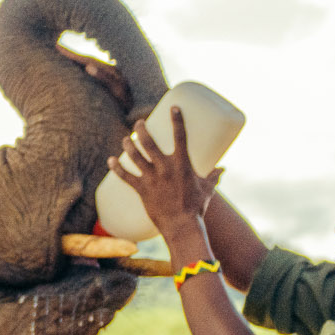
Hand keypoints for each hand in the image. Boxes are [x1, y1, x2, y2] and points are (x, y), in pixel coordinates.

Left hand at [111, 108, 223, 247]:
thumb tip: (224, 169)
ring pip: (135, 156)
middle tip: (139, 123)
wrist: (182, 226)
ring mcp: (152, 178)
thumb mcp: (207, 189)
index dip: (176, 120)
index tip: (173, 108)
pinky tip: (110, 160)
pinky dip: (117, 168)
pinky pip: (125, 176)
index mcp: (182, 164)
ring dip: (128, 145)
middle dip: (142, 129)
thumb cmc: (196, 207)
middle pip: (149, 143)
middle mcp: (165, 168)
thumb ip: (213, 177)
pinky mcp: (142, 190)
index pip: (180, 136)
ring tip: (126, 139)